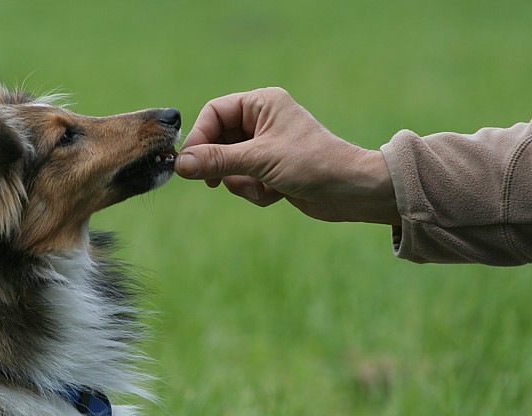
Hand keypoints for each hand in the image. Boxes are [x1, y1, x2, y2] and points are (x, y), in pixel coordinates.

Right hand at [175, 87, 399, 224]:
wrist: (351, 192)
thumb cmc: (312, 164)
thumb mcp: (259, 160)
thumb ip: (217, 160)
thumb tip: (180, 163)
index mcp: (262, 104)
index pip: (215, 112)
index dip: (200, 137)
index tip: (189, 163)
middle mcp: (262, 121)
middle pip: (218, 141)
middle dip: (223, 167)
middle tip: (218, 182)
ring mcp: (266, 147)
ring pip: (229, 166)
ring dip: (242, 183)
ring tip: (263, 188)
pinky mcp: (271, 170)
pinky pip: (245, 181)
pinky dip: (255, 192)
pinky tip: (277, 195)